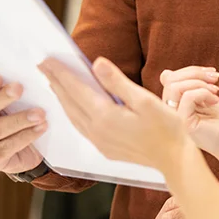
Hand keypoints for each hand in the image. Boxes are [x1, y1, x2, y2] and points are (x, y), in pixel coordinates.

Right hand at [0, 71, 46, 173]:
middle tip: (19, 89)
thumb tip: (37, 69)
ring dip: (19, 120)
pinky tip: (40, 128)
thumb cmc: (20, 114)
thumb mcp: (18, 98)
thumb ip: (16, 85)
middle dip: (1, 98)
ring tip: (40, 114)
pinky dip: (26, 136)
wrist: (29, 149)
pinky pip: (5, 147)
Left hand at [38, 57, 218, 172]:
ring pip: (73, 116)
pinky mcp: (105, 148)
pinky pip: (81, 127)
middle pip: (70, 102)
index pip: (76, 89)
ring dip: (62, 98)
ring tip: (54, 83)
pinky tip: (72, 107)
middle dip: (56, 82)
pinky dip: (72, 112)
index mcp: (105, 116)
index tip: (47, 59)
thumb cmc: (166, 127)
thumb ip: (117, 82)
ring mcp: (99, 142)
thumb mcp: (144, 100)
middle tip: (43, 66)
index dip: (61, 73)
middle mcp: (97, 130)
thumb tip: (96, 63)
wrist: (174, 158)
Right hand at [161, 66, 218, 165]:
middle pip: (170, 80)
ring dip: (199, 82)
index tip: (212, 74)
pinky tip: (216, 101)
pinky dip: (204, 93)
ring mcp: (176, 120)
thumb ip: (186, 87)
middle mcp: (170, 114)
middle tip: (216, 79)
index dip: (189, 71)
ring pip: (174, 87)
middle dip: (195, 73)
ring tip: (216, 90)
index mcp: (174, 106)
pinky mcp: (184, 125)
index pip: (169, 79)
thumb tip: (165, 73)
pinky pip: (187, 97)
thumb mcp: (203, 98)